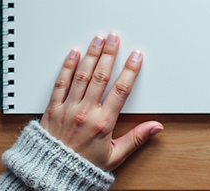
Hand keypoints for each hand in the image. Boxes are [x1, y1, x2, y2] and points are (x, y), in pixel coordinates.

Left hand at [39, 32, 162, 170]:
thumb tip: (156, 128)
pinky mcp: (53, 108)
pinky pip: (60, 83)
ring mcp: (68, 108)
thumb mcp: (115, 156)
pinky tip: (73, 54)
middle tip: (114, 38)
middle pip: (101, 76)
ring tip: (97, 39)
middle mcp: (86, 112)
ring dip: (90, 55)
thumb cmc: (83, 166)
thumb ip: (136, 139)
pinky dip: (67, 67)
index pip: (121, 90)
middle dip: (109, 54)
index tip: (135, 56)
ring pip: (82, 75)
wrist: (53, 173)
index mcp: (103, 122)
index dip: (130, 70)